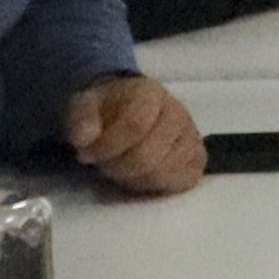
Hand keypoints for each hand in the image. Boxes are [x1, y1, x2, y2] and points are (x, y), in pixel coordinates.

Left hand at [66, 73, 206, 196]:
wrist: (128, 109)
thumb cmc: (107, 110)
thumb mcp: (84, 106)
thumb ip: (81, 119)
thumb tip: (83, 139)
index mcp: (150, 94)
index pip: (135, 125)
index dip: (108, 146)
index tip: (87, 154)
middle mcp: (178, 112)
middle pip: (148, 156)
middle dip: (118, 167)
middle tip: (105, 162)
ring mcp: (191, 136)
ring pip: (164, 172)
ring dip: (135, 178)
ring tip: (123, 165)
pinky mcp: (197, 158)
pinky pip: (183, 180)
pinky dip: (158, 184)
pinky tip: (143, 175)